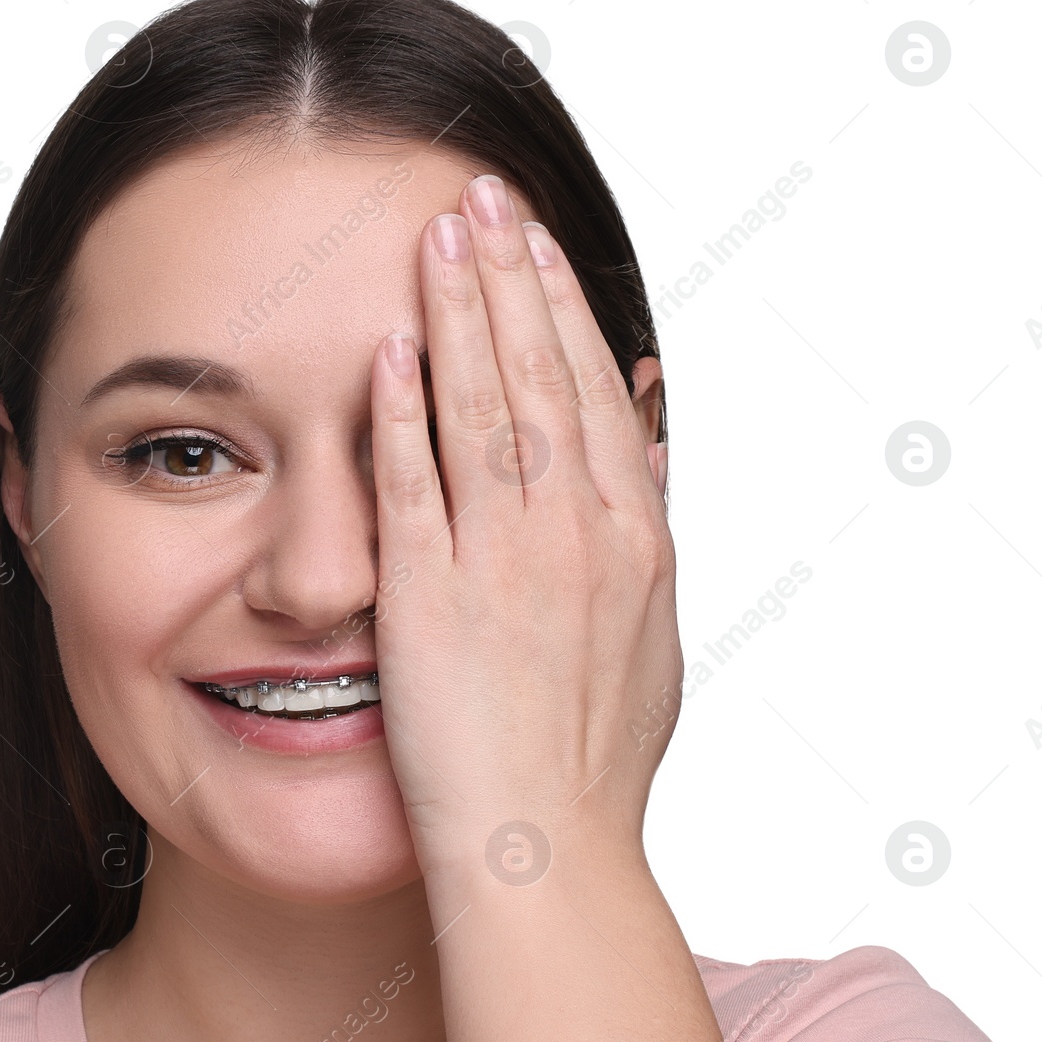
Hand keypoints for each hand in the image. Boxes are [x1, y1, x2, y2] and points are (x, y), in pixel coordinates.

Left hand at [369, 173, 680, 870]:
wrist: (550, 850)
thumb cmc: (593, 764)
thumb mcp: (651, 638)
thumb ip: (647, 532)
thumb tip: (648, 447)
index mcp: (635, 539)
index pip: (597, 391)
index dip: (562, 307)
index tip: (535, 243)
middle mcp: (581, 534)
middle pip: (544, 375)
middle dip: (510, 275)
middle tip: (481, 191)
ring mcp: (508, 562)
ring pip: (487, 408)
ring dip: (462, 312)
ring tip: (438, 231)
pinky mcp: (433, 598)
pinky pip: (416, 484)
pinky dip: (402, 411)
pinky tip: (390, 347)